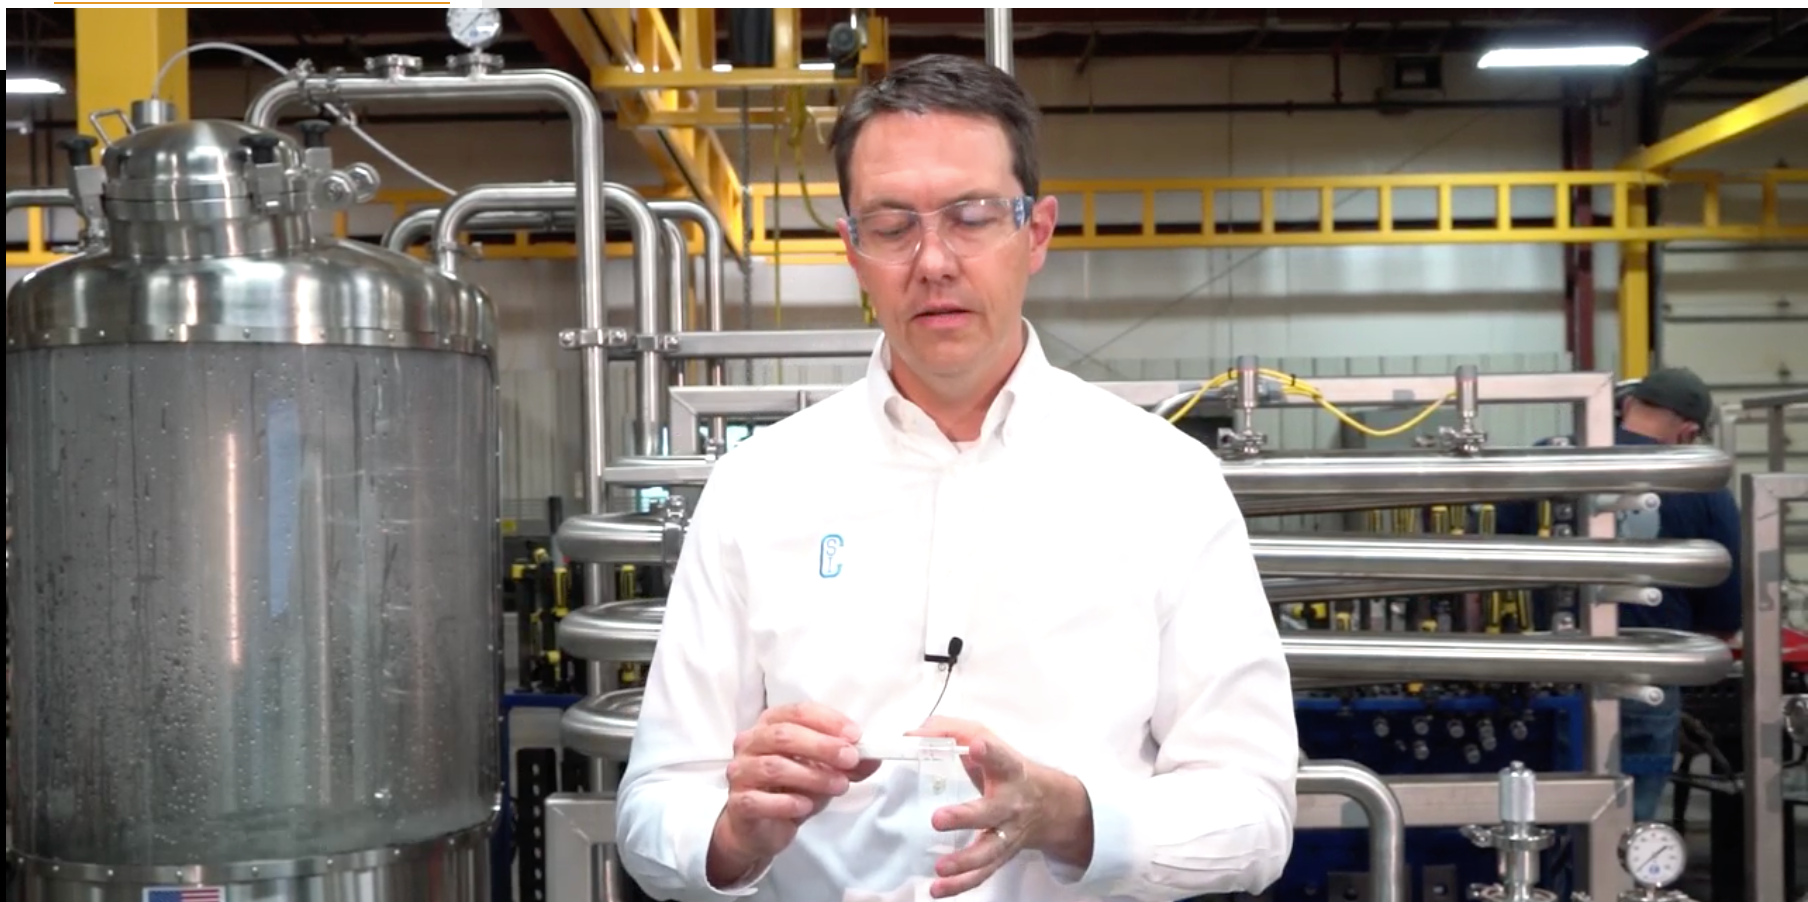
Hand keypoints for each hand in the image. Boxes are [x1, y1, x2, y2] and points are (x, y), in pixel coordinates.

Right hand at [708, 703, 880, 885]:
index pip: (798, 711)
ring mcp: (740, 771)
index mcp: (770, 724)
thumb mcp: (824, 772)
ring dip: (812, 776)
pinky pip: (760, 799)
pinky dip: (787, 802)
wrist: (760, 827)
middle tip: (850, 759)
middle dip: (822, 746)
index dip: (828, 721)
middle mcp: (750, 742)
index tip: (855, 735)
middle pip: (784, 735)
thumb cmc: (791, 789)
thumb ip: (847, 763)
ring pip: (774, 767)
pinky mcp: (738, 802)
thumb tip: (873, 756)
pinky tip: (806, 806)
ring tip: (839, 786)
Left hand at [909, 717, 1088, 897]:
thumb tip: (910, 735)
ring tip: (940, 868)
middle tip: (938, 819)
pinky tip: (937, 889)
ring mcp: (1007, 833)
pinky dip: (960, 885)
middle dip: (966, 817)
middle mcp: (1011, 803)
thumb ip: (948, 732)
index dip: (990, 752)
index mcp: (1009, 770)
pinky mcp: (1000, 855)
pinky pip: (982, 873)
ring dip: (964, 862)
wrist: (1049, 805)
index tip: (977, 745)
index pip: (1001, 758)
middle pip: (991, 812)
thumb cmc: (1005, 768)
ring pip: (989, 851)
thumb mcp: (983, 739)